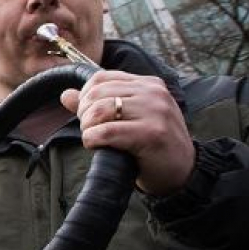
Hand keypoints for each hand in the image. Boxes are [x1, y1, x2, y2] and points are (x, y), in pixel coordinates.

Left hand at [61, 70, 195, 195]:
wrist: (183, 171)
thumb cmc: (152, 144)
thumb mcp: (128, 118)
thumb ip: (98, 104)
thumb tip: (65, 94)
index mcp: (148, 84)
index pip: (100, 78)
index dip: (85, 97)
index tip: (88, 115)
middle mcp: (154, 93)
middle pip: (96, 93)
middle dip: (84, 114)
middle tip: (90, 130)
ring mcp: (155, 112)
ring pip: (99, 110)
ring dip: (87, 127)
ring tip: (94, 138)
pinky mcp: (151, 133)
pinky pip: (106, 131)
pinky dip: (92, 139)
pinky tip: (97, 146)